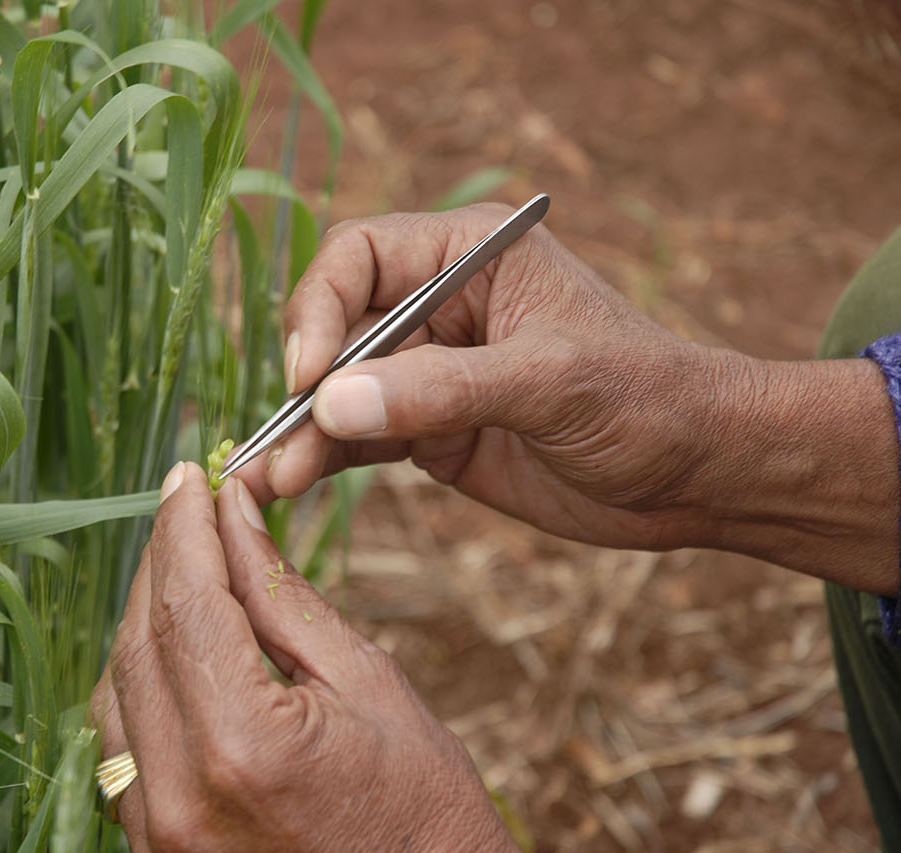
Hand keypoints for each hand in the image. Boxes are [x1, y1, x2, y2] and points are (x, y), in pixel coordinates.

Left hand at [91, 463, 529, 852]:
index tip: (189, 478)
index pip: (186, 603)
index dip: (184, 529)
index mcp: (245, 746)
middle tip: (184, 515)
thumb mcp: (367, 681)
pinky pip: (123, 767)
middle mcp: (180, 804)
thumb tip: (232, 515)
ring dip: (141, 633)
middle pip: (136, 646)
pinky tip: (175, 668)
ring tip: (181, 584)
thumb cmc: (426, 810)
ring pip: (113, 704)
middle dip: (158, 569)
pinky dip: (141, 704)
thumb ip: (280, 595)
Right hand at [232, 203, 737, 550]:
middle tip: (281, 439)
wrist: (697, 474)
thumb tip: (331, 402)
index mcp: (470, 255)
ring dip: (301, 432)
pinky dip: (322, 459)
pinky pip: (358, 437)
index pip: (360, 257)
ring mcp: (429, 370)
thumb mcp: (551, 382)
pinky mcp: (428, 430)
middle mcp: (438, 304)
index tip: (310, 375)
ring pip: (338, 391)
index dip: (319, 307)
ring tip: (267, 480)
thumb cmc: (647, 399)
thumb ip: (442, 389)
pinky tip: (286, 485)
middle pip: (336, 328)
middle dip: (304, 385)